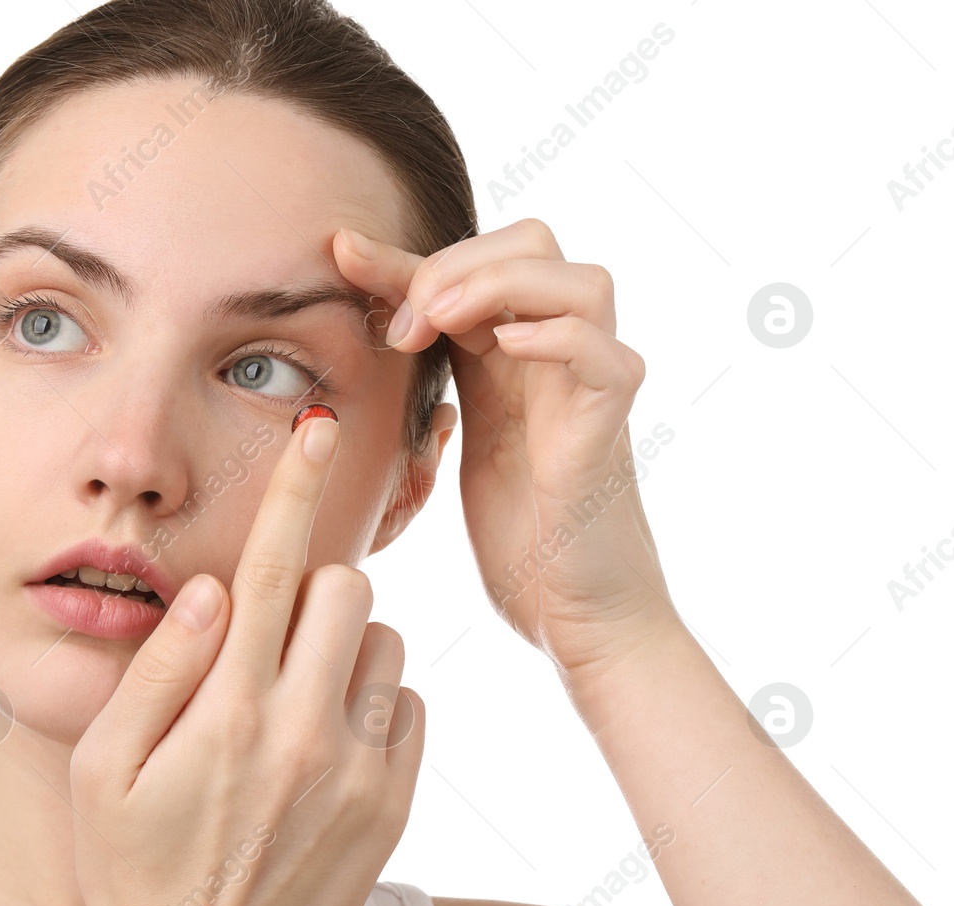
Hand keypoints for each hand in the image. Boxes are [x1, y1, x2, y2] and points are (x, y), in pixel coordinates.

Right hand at [68, 414, 424, 905]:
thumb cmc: (129, 870)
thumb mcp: (101, 771)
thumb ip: (155, 671)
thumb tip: (208, 591)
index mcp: (227, 715)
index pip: (275, 569)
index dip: (295, 489)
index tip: (318, 427)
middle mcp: (305, 736)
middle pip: (351, 588)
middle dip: (313, 589)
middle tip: (266, 639)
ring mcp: (360, 776)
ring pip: (386, 644)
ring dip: (343, 649)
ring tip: (291, 705)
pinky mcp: (394, 809)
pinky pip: (411, 708)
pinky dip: (373, 704)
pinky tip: (322, 748)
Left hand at [334, 218, 682, 680]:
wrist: (576, 614)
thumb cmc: (519, 536)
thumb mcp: (448, 439)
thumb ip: (425, 379)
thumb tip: (358, 335)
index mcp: (513, 355)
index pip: (470, 264)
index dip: (405, 254)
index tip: (341, 250)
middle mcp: (559, 358)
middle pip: (535, 243)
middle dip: (459, 263)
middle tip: (406, 322)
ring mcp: (592, 387)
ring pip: (582, 281)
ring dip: (503, 284)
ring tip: (442, 322)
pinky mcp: (611, 428)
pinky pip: (605, 354)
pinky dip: (557, 336)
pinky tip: (503, 348)